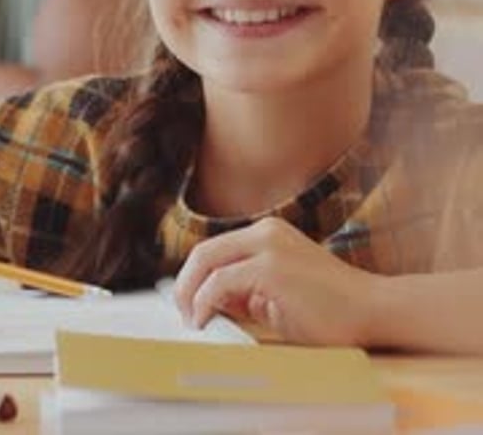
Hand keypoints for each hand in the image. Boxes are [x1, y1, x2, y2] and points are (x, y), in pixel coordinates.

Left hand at [174, 217, 380, 344]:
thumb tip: (208, 302)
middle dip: (184, 285)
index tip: (187, 304)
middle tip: (181, 314)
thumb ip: (244, 291)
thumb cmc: (329, 309)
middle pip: (204, 251)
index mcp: (269, 232)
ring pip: (207, 262)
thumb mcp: (277, 293)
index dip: (193, 277)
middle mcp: (266, 232)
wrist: (371, 309)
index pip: (215, 248)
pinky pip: (220, 283)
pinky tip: (204, 321)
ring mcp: (269, 246)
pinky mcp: (271, 268)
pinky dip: (204, 303)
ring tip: (191, 321)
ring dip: (190, 295)